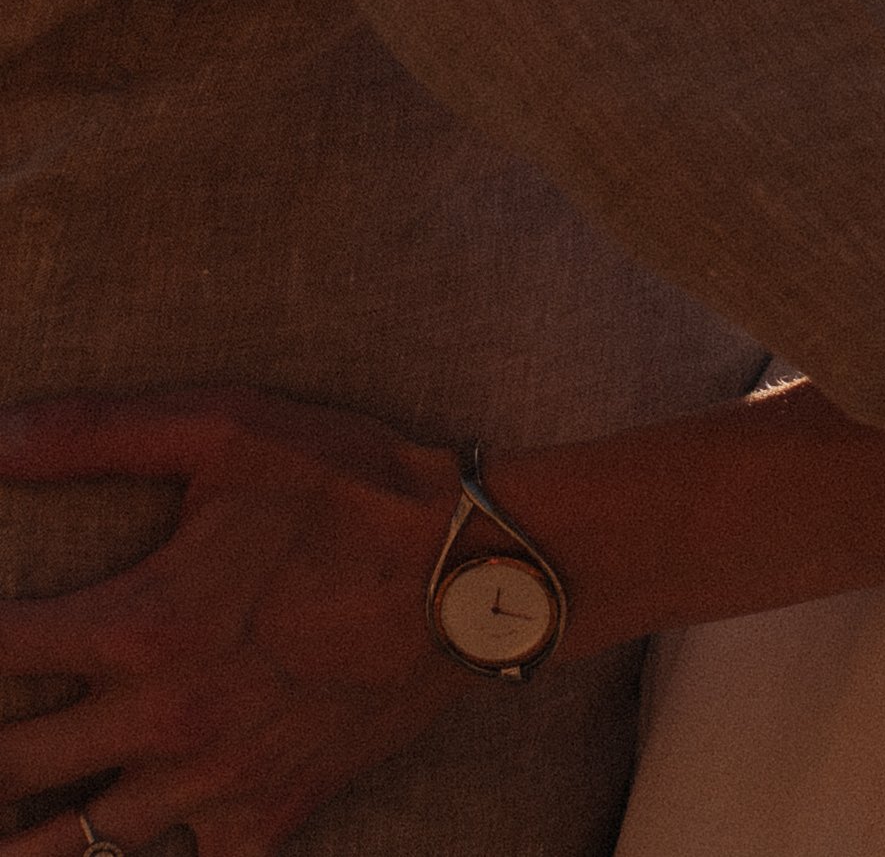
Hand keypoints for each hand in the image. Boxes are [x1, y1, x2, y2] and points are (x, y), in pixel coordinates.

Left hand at [0, 390, 471, 856]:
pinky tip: (127, 837)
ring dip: (20, 835)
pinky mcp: (267, 816)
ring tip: (3, 821)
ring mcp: (212, 783)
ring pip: (70, 850)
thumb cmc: (353, 488)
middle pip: (6, 766)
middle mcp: (161, 721)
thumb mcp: (230, 429)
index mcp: (140, 626)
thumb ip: (99, 432)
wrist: (477, 570)